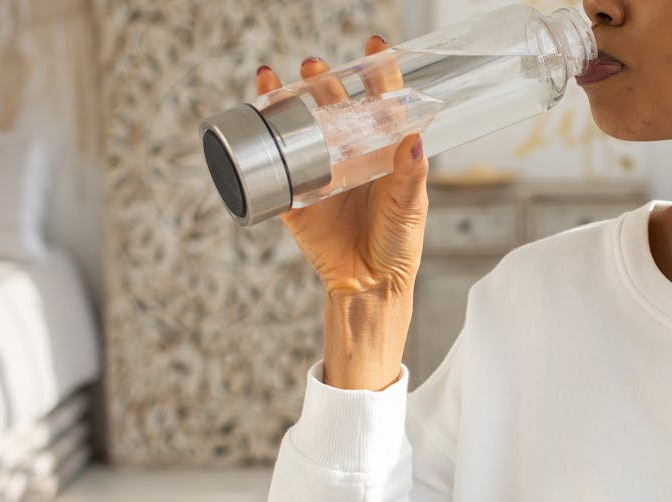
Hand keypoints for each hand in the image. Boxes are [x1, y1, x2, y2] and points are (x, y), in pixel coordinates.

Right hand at [256, 35, 429, 300]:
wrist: (367, 285)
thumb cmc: (396, 245)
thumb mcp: (409, 208)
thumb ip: (411, 175)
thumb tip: (414, 139)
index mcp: (382, 154)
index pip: (381, 104)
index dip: (378, 73)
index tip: (373, 45)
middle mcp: (350, 156)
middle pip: (335, 106)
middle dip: (324, 80)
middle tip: (316, 65)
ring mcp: (320, 173)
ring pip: (301, 127)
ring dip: (289, 99)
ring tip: (281, 79)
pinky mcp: (295, 196)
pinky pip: (274, 164)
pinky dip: (261, 139)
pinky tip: (256, 116)